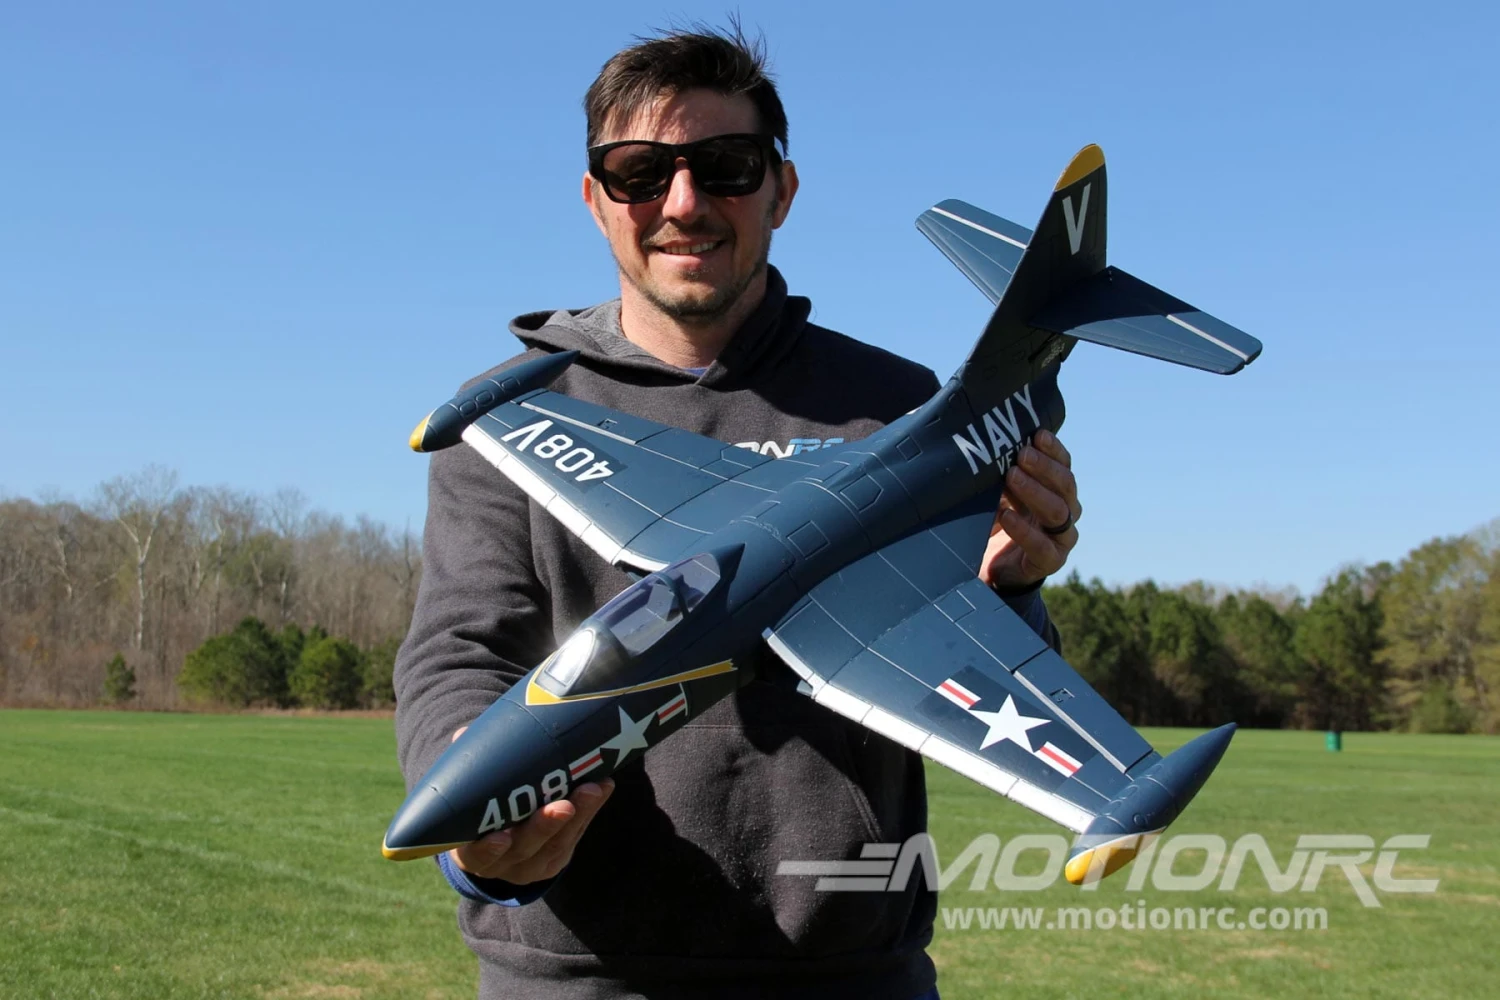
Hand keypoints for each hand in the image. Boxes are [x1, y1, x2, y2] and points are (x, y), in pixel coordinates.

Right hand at [446, 726, 614, 884]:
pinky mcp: (555, 860)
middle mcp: (501, 865)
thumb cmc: (476, 807)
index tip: (502, 836)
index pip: (477, 856)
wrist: (493, 838)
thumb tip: (463, 734)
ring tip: (593, 789)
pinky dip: (590, 812)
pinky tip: (603, 787)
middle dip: (545, 828)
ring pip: (556, 844)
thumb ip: (467, 768)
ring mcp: (531, 866)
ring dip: (578, 815)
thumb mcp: (467, 794)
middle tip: (564, 805)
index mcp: (470, 852)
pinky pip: (574, 837)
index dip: (488, 849)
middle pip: (525, 850)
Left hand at [980, 429, 1081, 589]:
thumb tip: (986, 445)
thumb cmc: (999, 523)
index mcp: (1058, 491)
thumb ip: (1003, 475)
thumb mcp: (1001, 494)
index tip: (1037, 434)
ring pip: (1058, 511)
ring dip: (1035, 491)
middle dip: (1044, 467)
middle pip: (1066, 485)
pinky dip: (1023, 531)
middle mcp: (1066, 512)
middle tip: (1021, 455)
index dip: (1053, 450)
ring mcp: (1061, 538)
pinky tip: (1006, 516)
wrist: (995, 569)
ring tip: (1011, 477)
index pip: (1063, 465)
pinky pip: (1041, 546)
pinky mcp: (1050, 561)